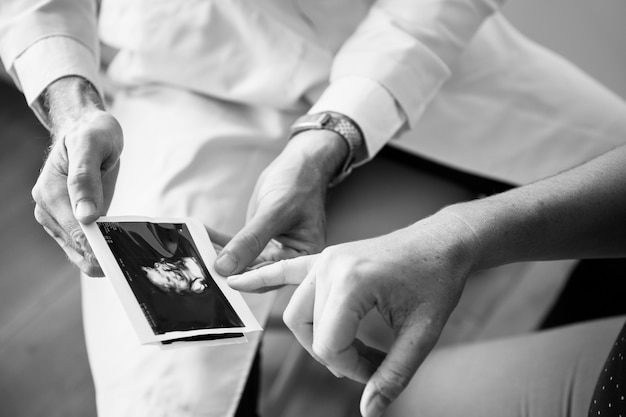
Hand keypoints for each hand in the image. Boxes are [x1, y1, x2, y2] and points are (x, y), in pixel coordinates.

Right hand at [31, 77, 122, 275]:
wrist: (86, 130)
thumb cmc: (91, 134)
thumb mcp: (91, 145)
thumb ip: (85, 179)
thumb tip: (86, 217)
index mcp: (50, 192)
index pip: (75, 230)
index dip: (98, 246)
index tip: (119, 258)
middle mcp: (48, 209)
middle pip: (77, 247)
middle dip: (102, 256)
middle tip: (132, 264)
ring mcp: (58, 219)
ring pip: (80, 253)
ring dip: (104, 258)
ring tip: (131, 260)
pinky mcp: (72, 223)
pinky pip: (86, 245)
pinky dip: (103, 251)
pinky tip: (123, 251)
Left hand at [214, 130, 348, 275]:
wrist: (300, 165)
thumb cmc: (299, 184)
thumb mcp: (275, 212)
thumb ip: (250, 241)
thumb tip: (226, 266)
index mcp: (304, 257)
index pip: (273, 277)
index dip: (247, 281)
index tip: (222, 277)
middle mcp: (289, 258)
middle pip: (255, 274)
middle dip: (229, 269)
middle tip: (205, 264)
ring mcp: (273, 249)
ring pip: (243, 261)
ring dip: (221, 255)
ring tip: (200, 249)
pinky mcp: (260, 239)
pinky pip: (238, 246)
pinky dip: (221, 241)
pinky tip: (205, 235)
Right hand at [228, 212, 478, 416]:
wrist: (442, 242)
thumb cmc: (437, 282)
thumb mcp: (423, 333)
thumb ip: (394, 373)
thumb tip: (370, 411)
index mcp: (353, 282)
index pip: (329, 345)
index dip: (352, 369)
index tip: (378, 369)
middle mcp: (330, 266)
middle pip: (306, 330)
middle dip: (333, 355)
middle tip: (368, 363)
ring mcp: (324, 259)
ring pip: (296, 312)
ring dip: (315, 337)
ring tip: (348, 348)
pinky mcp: (325, 257)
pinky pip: (285, 270)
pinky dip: (262, 280)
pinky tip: (236, 281)